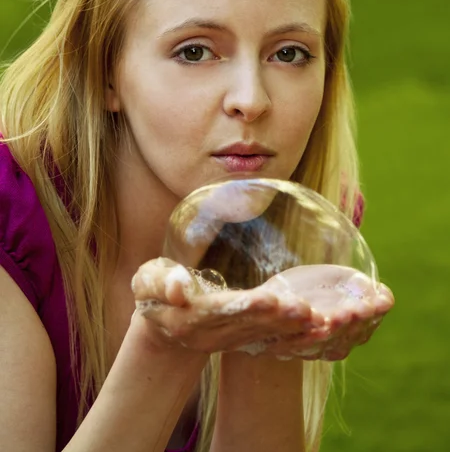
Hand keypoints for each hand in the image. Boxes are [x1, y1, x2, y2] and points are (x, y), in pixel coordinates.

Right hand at [131, 258, 393, 360]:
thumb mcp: (147, 281)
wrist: (163, 322)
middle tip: (308, 311)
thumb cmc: (153, 292)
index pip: (221, 312)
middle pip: (250, 326)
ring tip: (321, 321)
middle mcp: (212, 335)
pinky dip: (295, 336)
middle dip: (279, 319)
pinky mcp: (243, 339)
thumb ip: (160, 282)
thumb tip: (177, 288)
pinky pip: (271, 339)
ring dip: (293, 329)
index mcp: (189, 320)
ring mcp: (229, 340)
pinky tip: (319, 329)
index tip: (271, 300)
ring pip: (265, 335)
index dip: (247, 307)